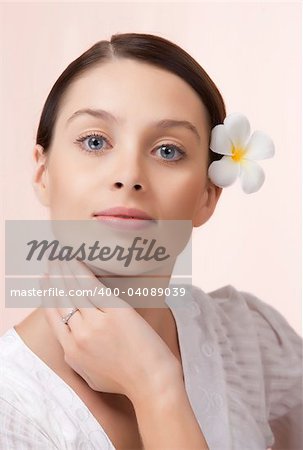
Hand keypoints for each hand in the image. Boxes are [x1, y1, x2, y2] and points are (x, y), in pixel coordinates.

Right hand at [41, 258, 180, 401]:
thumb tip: (72, 341)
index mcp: (71, 352)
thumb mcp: (90, 376)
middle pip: (61, 300)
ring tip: (61, 258)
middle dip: (54, 279)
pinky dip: (80, 271)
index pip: (53, 317)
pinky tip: (75, 261)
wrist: (152, 382)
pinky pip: (92, 287)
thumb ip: (77, 358)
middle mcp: (79, 336)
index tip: (46, 283)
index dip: (48, 297)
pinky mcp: (116, 312)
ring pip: (74, 291)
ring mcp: (96, 323)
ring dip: (64, 271)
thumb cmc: (126, 381)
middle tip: (51, 264)